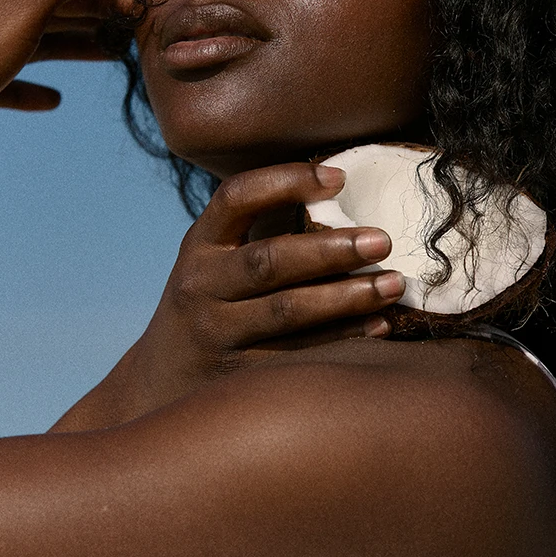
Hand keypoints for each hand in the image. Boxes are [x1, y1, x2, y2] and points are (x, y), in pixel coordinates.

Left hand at [0, 0, 138, 154]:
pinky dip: (34, 87)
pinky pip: (11, 82)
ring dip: (72, 46)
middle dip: (94, 14)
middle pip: (55, 9)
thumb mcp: (25, 7)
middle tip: (132, 27)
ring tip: (106, 56)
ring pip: (38, 43)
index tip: (139, 8)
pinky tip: (52, 99)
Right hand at [88, 162, 406, 421]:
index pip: (237, 198)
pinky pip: (297, 354)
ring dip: (346, 297)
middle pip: (268, 261)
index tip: (340, 177)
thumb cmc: (212, 301)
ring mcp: (217, 333)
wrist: (160, 379)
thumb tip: (344, 185)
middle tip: (383, 240)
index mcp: (200, 244)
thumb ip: (263, 227)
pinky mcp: (237, 375)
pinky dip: (342, 339)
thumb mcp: (217, 258)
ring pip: (286, 312)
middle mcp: (201, 285)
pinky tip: (380, 325)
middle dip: (330, 249)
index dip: (286, 181)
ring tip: (395, 284)